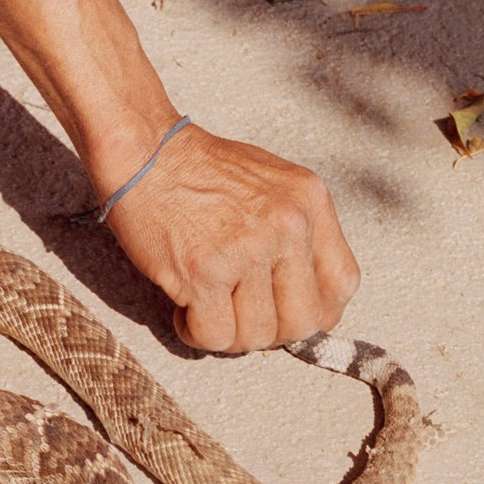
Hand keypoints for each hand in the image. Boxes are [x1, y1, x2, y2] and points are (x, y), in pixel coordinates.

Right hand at [101, 124, 360, 351]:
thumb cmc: (199, 168)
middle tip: (239, 313)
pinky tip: (184, 308)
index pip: (342, 283)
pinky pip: (215, 336)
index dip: (317, 310)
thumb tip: (306, 299)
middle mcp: (286, 224)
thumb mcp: (271, 184)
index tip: (288, 311)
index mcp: (308, 201)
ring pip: (257, 336)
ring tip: (206, 304)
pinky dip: (195, 332)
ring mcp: (246, 249)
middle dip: (270, 330)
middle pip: (302, 321)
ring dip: (228, 332)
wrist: (142, 146)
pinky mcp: (202, 271)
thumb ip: (297, 233)